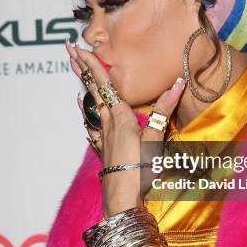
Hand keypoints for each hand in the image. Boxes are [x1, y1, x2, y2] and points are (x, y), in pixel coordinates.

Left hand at [65, 37, 185, 216]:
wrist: (123, 198)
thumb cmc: (140, 168)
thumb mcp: (156, 137)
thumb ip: (165, 109)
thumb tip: (178, 82)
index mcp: (120, 116)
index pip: (104, 84)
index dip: (92, 64)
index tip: (79, 48)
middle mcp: (107, 122)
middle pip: (92, 89)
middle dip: (81, 68)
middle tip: (68, 49)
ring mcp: (102, 135)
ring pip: (90, 103)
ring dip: (83, 84)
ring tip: (73, 68)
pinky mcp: (103, 147)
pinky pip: (90, 123)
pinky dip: (85, 110)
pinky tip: (80, 105)